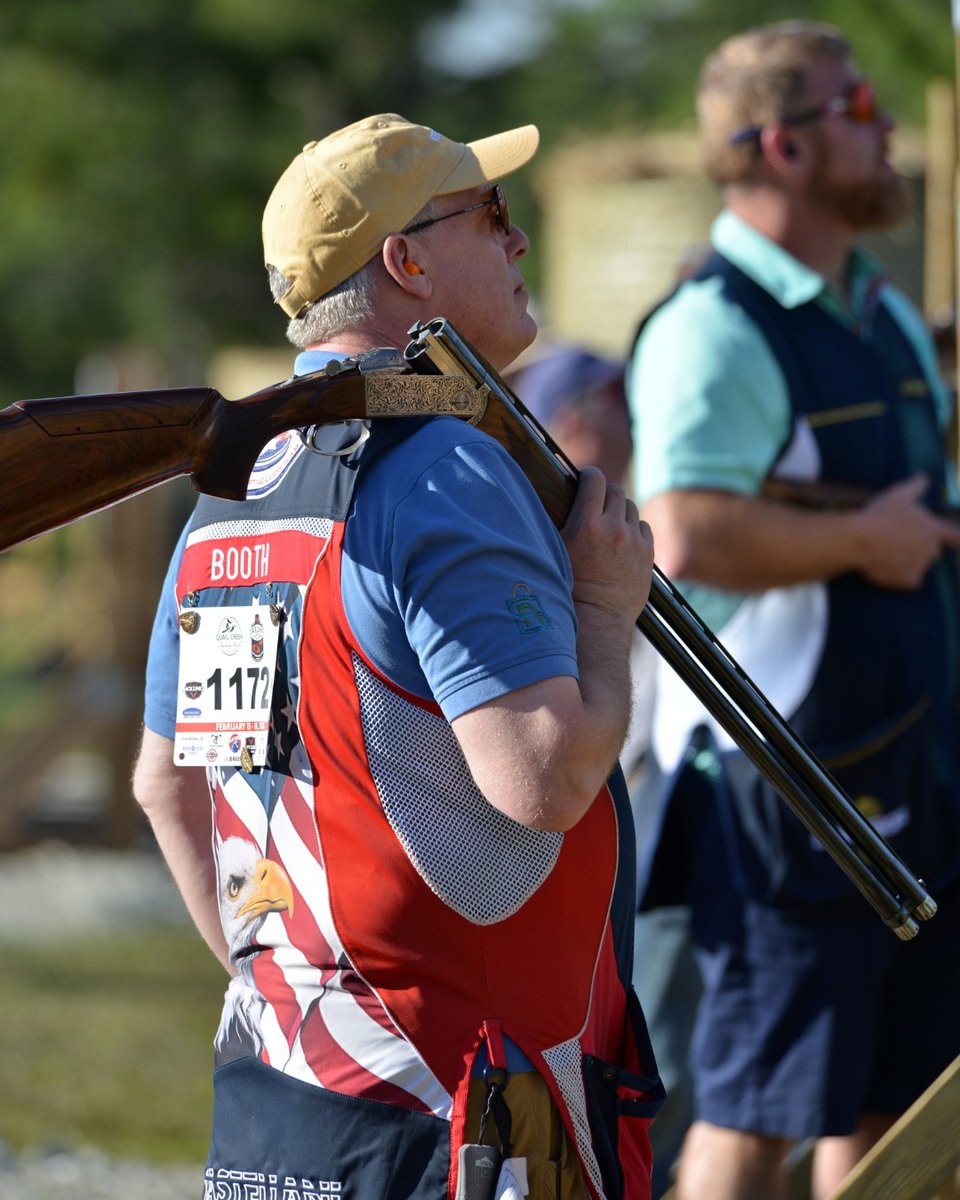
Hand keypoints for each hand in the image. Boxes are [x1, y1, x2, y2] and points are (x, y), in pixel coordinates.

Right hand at [561, 465, 653, 621]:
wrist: (598, 618)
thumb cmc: (569, 587)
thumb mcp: (556, 550)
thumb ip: (561, 521)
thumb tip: (555, 495)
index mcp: (587, 524)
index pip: (595, 480)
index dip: (589, 474)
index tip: (585, 477)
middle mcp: (614, 528)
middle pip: (615, 490)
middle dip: (604, 491)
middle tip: (596, 500)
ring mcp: (634, 541)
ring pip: (630, 507)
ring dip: (619, 510)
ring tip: (609, 522)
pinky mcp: (648, 553)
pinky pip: (643, 527)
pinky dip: (633, 529)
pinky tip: (622, 539)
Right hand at [853, 474, 959, 588]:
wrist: (859, 541)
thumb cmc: (881, 515)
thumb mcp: (898, 494)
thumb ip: (916, 486)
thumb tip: (925, 477)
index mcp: (934, 530)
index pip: (957, 537)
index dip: (958, 539)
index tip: (957, 540)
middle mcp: (931, 550)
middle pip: (933, 551)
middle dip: (920, 547)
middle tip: (899, 540)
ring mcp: (920, 567)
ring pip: (919, 565)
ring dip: (909, 561)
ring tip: (888, 552)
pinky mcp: (908, 581)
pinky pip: (909, 580)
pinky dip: (901, 575)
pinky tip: (887, 565)